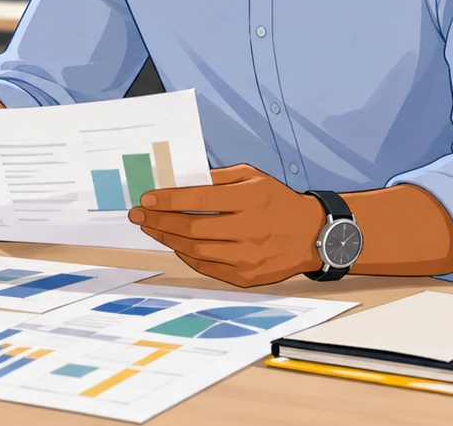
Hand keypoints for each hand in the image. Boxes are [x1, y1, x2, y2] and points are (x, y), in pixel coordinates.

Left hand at [128, 165, 327, 286]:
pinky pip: (207, 267)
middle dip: (159, 220)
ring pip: (195, 250)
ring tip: (151, 228)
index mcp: (250, 199)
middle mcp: (249, 229)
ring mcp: (248, 257)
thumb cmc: (279, 201)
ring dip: (167, 239)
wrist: (313, 236)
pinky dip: (186, 255)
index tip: (147, 198)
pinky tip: (174, 244)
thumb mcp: (253, 177)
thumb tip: (181, 180)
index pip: (199, 200)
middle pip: (192, 228)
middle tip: (139, 215)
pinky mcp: (247, 276)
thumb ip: (218, 177)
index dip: (168, 200)